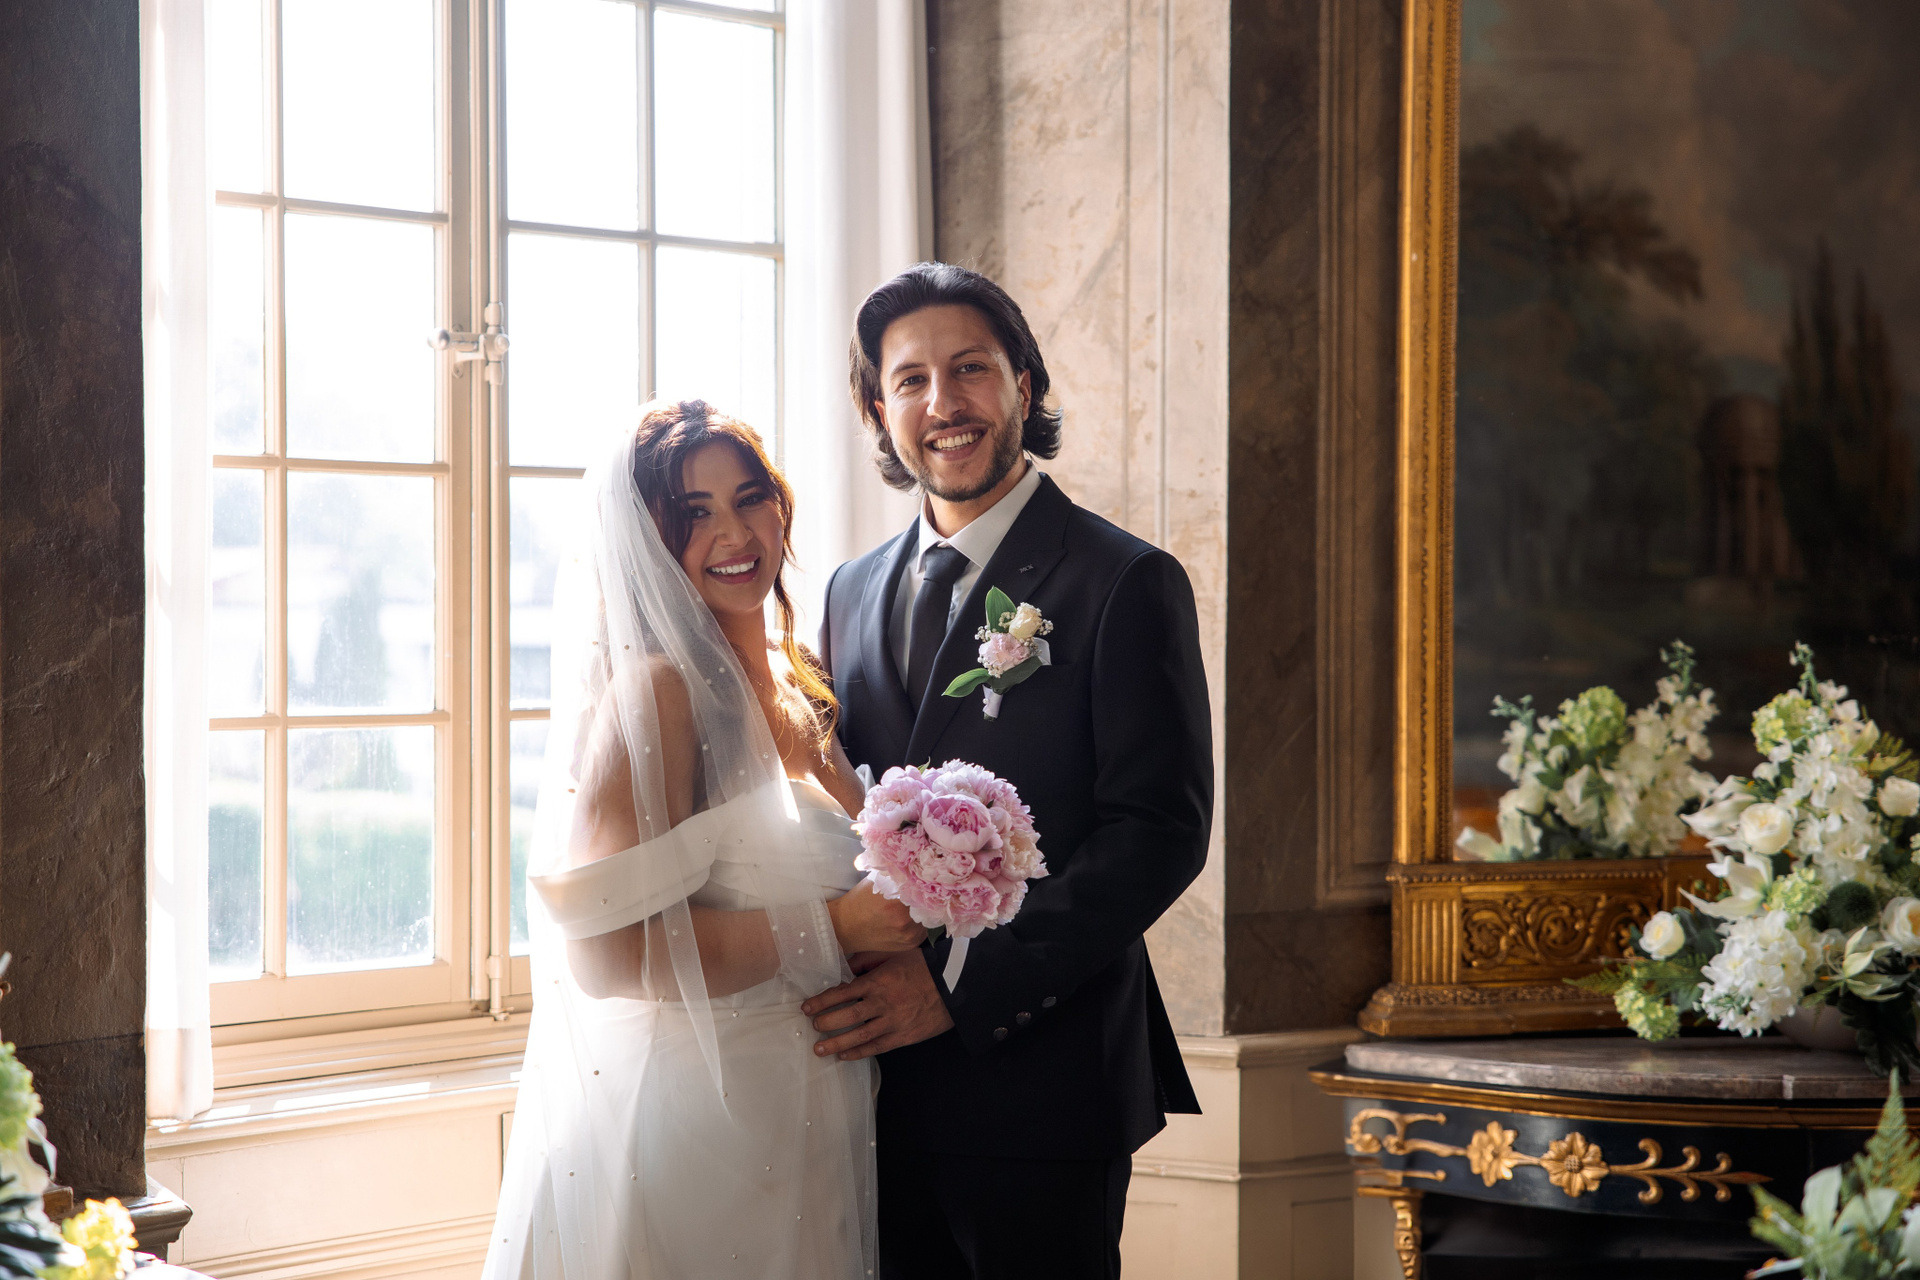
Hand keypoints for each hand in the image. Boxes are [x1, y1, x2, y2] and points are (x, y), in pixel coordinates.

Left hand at [802, 950, 954, 1060]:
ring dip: (837, 1043)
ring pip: (859, 1036)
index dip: (822, 1001)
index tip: (807, 1007)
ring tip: (820, 1049)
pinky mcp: (903, 1036)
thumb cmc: (924, 967)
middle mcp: (882, 1003)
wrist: (955, 986)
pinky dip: (859, 1053)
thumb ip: (869, 960)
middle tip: (813, 1026)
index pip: (842, 992)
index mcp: (878, 981)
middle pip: (847, 1016)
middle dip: (826, 1022)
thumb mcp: (896, 955)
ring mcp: (893, 1022)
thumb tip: (847, 966)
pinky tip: (845, 1056)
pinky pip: (877, 1047)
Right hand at [826, 881, 926, 953]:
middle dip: (923, 896)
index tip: (920, 878)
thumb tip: (915, 866)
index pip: (921, 886)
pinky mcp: (911, 944)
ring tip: (910, 905)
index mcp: (894, 900)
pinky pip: (924, 928)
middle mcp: (904, 919)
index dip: (922, 881)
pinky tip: (906, 918)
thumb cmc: (859, 901)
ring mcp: (909, 934)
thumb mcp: (876, 880)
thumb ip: (897, 875)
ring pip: (928, 915)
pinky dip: (919, 922)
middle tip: (917, 890)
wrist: (846, 928)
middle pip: (927, 901)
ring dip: (922, 909)